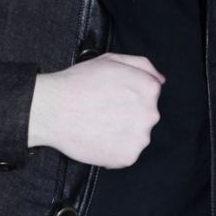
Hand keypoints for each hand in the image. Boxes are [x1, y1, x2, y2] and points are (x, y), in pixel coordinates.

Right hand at [28, 54, 163, 166]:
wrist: (53, 109)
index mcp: (149, 89)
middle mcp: (150, 114)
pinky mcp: (127, 157)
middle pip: (144, 117)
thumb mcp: (111, 59)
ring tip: (98, 126)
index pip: (149, 95)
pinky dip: (113, 151)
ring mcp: (140, 137)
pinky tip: (98, 139)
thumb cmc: (79, 82)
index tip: (112, 97)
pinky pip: (125, 155)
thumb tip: (161, 80)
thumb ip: (142, 66)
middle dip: (127, 115)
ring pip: (136, 137)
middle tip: (102, 112)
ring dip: (122, 134)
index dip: (128, 96)